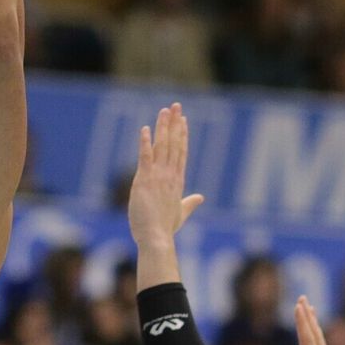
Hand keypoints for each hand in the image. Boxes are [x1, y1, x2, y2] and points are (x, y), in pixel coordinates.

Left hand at [129, 104, 204, 248]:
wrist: (157, 238)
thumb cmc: (166, 229)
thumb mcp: (181, 213)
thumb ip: (190, 203)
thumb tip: (200, 197)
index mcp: (178, 181)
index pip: (181, 152)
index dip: (182, 135)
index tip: (183, 120)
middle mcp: (170, 175)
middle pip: (174, 144)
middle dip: (175, 124)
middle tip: (175, 106)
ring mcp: (158, 177)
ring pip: (162, 146)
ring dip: (163, 127)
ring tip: (165, 111)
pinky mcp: (144, 180)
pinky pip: (145, 157)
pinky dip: (145, 142)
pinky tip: (145, 129)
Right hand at [286, 296, 344, 344]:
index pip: (307, 339)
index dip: (302, 321)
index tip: (298, 304)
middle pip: (314, 335)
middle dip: (308, 317)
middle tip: (303, 298)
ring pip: (320, 341)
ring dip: (314, 325)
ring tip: (311, 311)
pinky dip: (318, 339)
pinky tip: (317, 340)